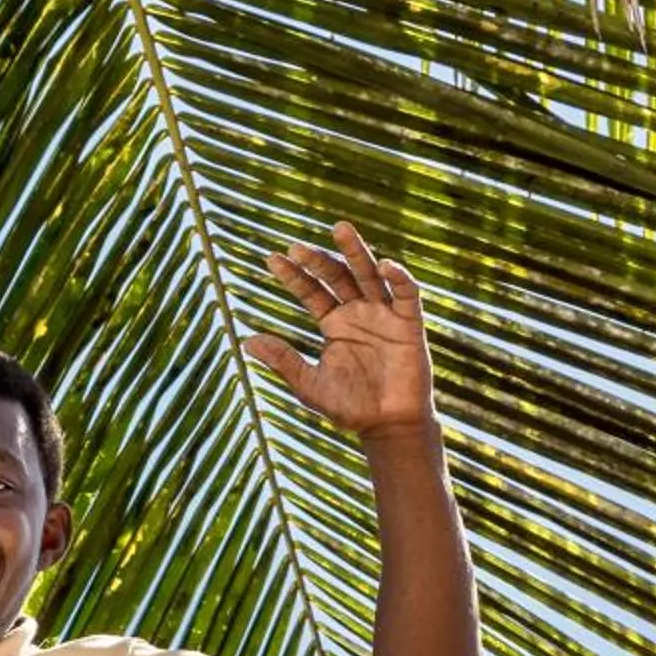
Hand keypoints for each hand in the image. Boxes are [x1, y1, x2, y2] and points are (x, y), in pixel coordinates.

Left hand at [244, 221, 434, 436]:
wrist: (388, 427)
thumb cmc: (350, 407)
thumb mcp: (310, 385)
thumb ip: (283, 361)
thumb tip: (246, 342)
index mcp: (333, 323)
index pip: (311, 291)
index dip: (293, 276)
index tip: (272, 259)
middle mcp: (357, 312)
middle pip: (337, 275)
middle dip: (318, 259)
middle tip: (297, 246)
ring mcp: (383, 314)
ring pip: (368, 274)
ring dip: (355, 251)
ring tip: (339, 229)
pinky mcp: (409, 324)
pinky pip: (406, 294)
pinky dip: (399, 278)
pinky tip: (385, 266)